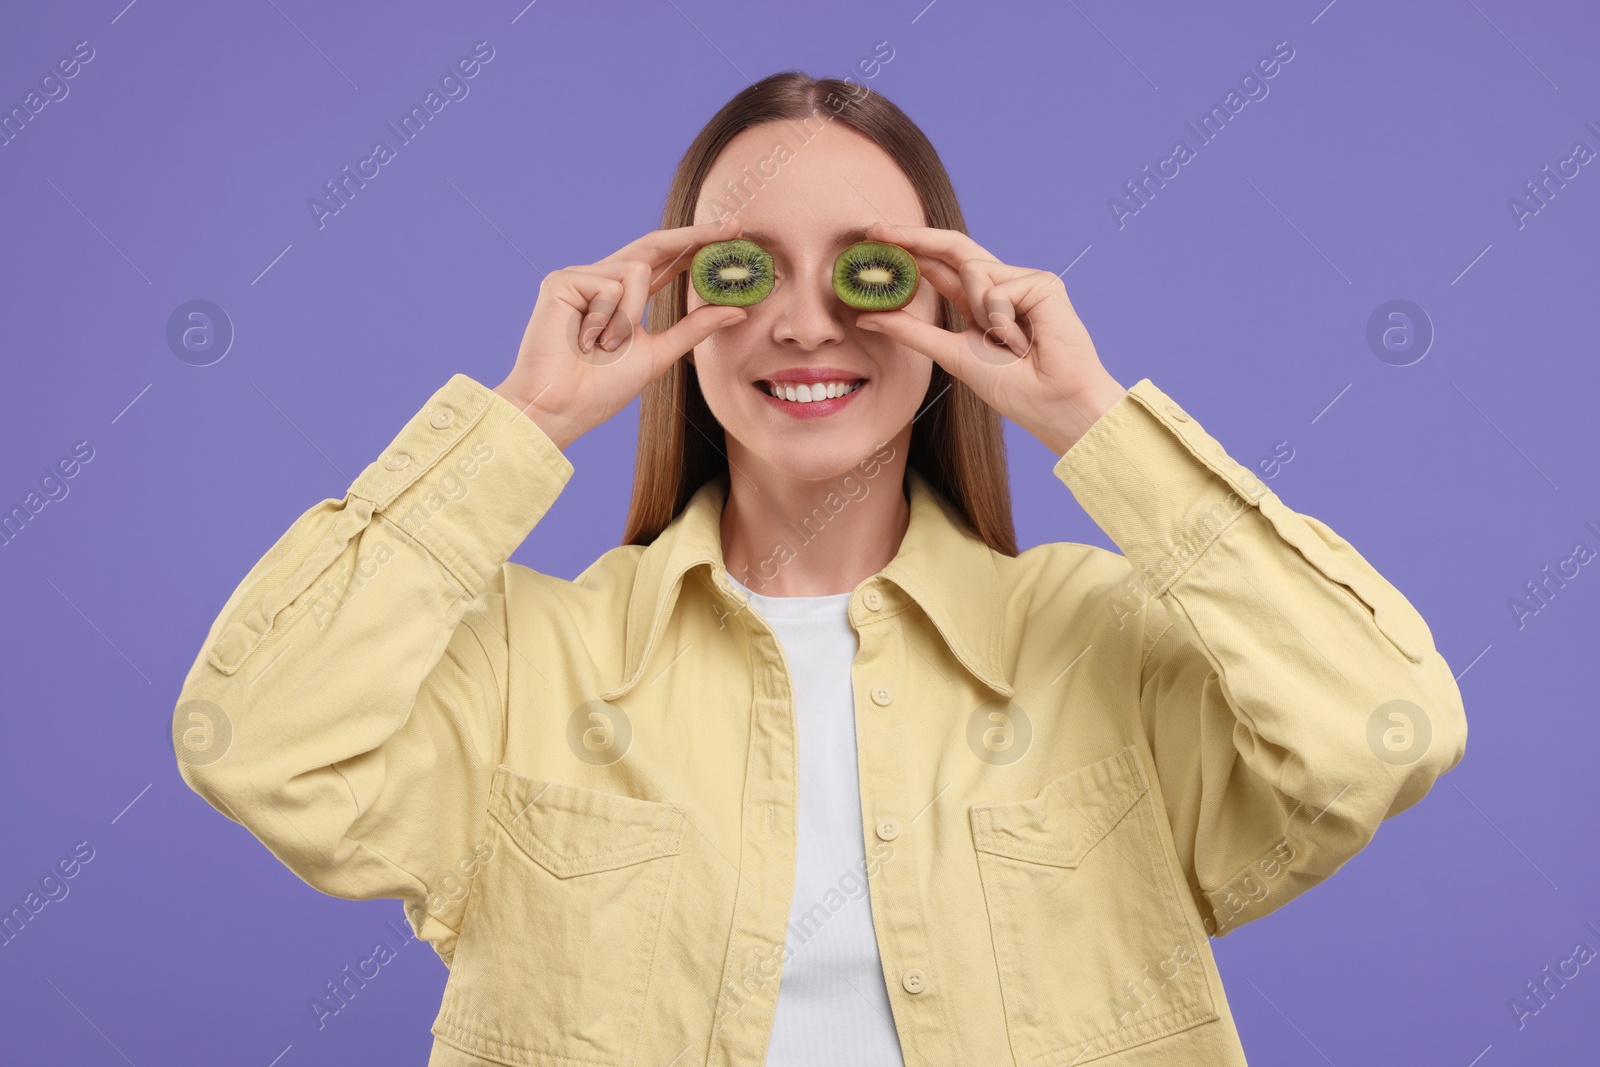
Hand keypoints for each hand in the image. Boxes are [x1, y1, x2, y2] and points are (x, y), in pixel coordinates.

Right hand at [492, 218, 751, 449]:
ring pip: (638, 271)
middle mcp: (601, 279)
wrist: (560, 409)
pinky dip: (608, 319)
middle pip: (654, 246)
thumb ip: (694, 329)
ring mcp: (580, 277)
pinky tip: (586, 340)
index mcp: (623, 296)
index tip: (732, 234)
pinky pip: (612, 285)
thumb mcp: (658, 354)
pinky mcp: (562, 281)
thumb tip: (738, 310)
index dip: (695, 246)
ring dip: (630, 316)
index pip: (665, 262)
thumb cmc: (601, 389)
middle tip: (735, 227)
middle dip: (694, 235)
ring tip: (604, 346)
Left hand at [852, 221, 1127, 455]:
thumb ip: (911, 332)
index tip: (874, 238)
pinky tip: (1023, 342)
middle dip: (914, 237)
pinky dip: (1003, 319)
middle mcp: (1002, 287)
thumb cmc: (1013, 388)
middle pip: (954, 249)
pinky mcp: (1044, 283)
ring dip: (980, 311)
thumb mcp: (952, 354)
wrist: (1054, 405)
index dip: (910, 251)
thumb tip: (865, 317)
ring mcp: (1024, 282)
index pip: (940, 267)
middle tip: (876, 228)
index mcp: (980, 304)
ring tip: (1008, 346)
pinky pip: (998, 287)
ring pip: (973, 270)